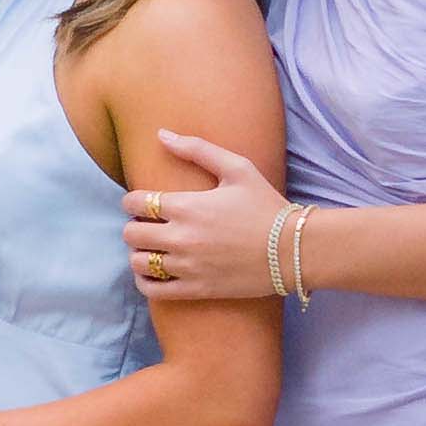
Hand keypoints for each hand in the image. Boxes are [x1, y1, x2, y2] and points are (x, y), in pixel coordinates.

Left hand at [121, 131, 288, 301]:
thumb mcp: (237, 168)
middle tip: (150, 225)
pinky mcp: (197, 289)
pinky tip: (155, 273)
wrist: (295, 249)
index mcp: (186, 206)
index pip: (134, 203)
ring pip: (138, 262)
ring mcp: (187, 266)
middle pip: (130, 234)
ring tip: (154, 248)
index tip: (143, 203)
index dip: (132, 201)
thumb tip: (161, 134)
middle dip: (135, 226)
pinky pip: (153, 291)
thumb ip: (197, 149)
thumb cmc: (266, 206)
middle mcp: (181, 237)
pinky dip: (146, 282)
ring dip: (140, 253)